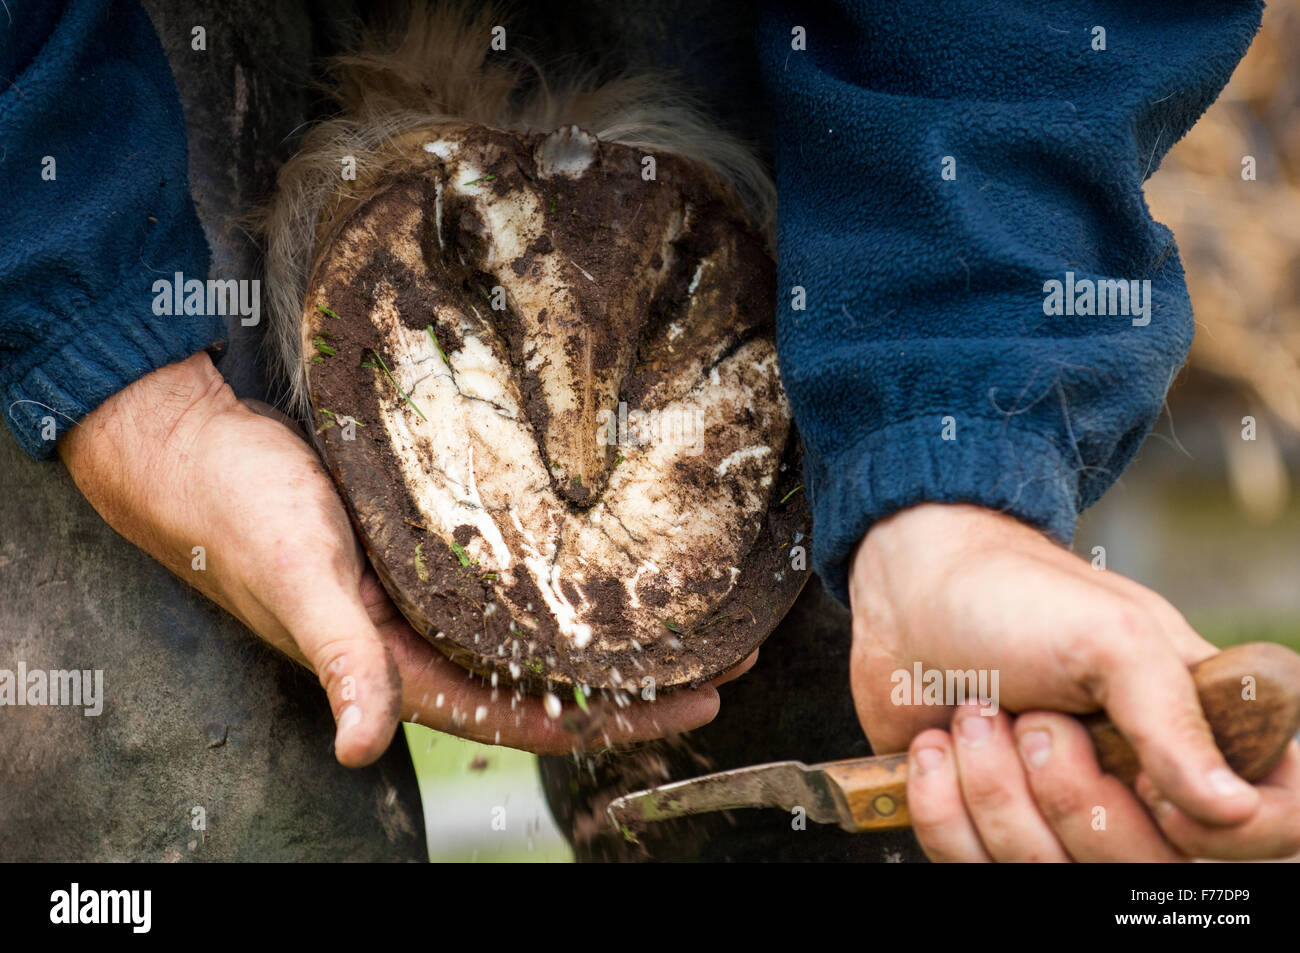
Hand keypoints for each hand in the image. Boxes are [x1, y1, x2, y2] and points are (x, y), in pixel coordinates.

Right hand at [59, 352, 732, 766]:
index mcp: (398, 669)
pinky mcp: (422, 550)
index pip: (527, 721)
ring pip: (534, 634)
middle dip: (637, 680)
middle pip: (548, 683)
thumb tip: (362, 749)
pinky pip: (508, 581)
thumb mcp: (295, 577)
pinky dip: (562, 582)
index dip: (615, 721)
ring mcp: (424, 598)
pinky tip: (605, 561)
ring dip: (608, 631)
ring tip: (686, 613)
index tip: (697, 702)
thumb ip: (338, 659)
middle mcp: (420, 642)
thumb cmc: (233, 508)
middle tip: (725, 654)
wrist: (189, 441)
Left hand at [849, 502, 1299, 860]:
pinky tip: (937, 744)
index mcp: (1198, 732)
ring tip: (977, 715)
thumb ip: (1174, 718)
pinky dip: (942, 800)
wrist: (910, 596)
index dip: (1217, 831)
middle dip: (1068, 791)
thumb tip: (1232, 806)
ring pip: (1044, 869)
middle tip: (1035, 717)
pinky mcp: (986, 829)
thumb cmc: (1018, 599)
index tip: (1150, 783)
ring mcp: (1061, 817)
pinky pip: (970, 865)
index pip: (1270, 828)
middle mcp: (1140, 789)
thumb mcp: (1110, 636)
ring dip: (993, 784)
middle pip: (1138, 865)